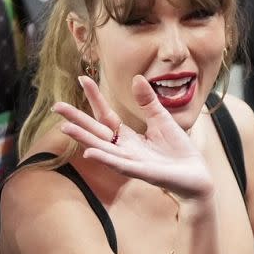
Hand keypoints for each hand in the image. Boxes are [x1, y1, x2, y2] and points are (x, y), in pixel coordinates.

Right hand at [53, 75, 213, 199]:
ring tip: (65, 127)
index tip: (83, 78)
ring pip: (102, 149)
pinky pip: (120, 165)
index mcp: (128, 137)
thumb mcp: (162, 119)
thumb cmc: (178, 150)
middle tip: (56, 105)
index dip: (95, 97)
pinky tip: (90, 152)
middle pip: (95, 132)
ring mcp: (131, 162)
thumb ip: (148, 102)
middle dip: (76, 119)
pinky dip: (105, 158)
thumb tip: (136, 78)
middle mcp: (124, 150)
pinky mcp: (142, 173)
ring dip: (84, 139)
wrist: (197, 176)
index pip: (105, 115)